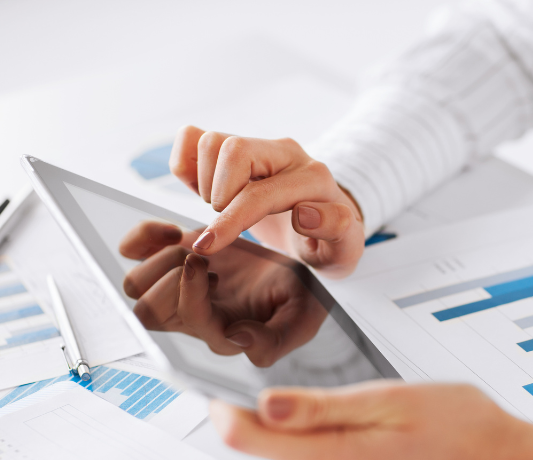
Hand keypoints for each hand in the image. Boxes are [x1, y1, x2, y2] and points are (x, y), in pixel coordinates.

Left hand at [119, 221, 327, 366]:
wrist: (298, 265)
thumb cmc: (300, 297)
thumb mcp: (302, 318)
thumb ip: (274, 340)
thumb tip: (239, 339)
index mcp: (222, 333)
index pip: (187, 322)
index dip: (190, 292)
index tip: (208, 262)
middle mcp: (193, 316)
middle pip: (147, 312)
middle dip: (170, 278)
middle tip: (203, 256)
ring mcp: (178, 288)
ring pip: (135, 286)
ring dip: (158, 260)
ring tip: (193, 246)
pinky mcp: (171, 259)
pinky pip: (131, 252)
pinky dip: (142, 238)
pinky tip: (173, 231)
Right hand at [169, 126, 364, 277]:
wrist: (327, 229)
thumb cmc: (332, 244)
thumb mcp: (345, 249)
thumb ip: (336, 228)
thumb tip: (305, 212)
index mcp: (313, 178)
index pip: (259, 192)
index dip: (229, 220)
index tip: (209, 245)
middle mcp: (286, 154)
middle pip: (232, 149)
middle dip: (217, 195)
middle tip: (226, 223)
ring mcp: (260, 148)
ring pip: (211, 140)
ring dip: (204, 180)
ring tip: (219, 208)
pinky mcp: (239, 149)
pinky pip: (195, 138)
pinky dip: (187, 163)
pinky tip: (202, 190)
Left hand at [209, 382, 532, 459]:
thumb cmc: (466, 431)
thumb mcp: (392, 400)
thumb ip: (320, 408)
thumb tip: (262, 404)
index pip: (247, 439)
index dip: (226, 403)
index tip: (218, 377)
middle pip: (276, 444)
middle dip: (293, 410)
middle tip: (346, 390)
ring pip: (303, 454)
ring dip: (322, 427)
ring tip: (380, 415)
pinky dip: (339, 445)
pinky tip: (383, 436)